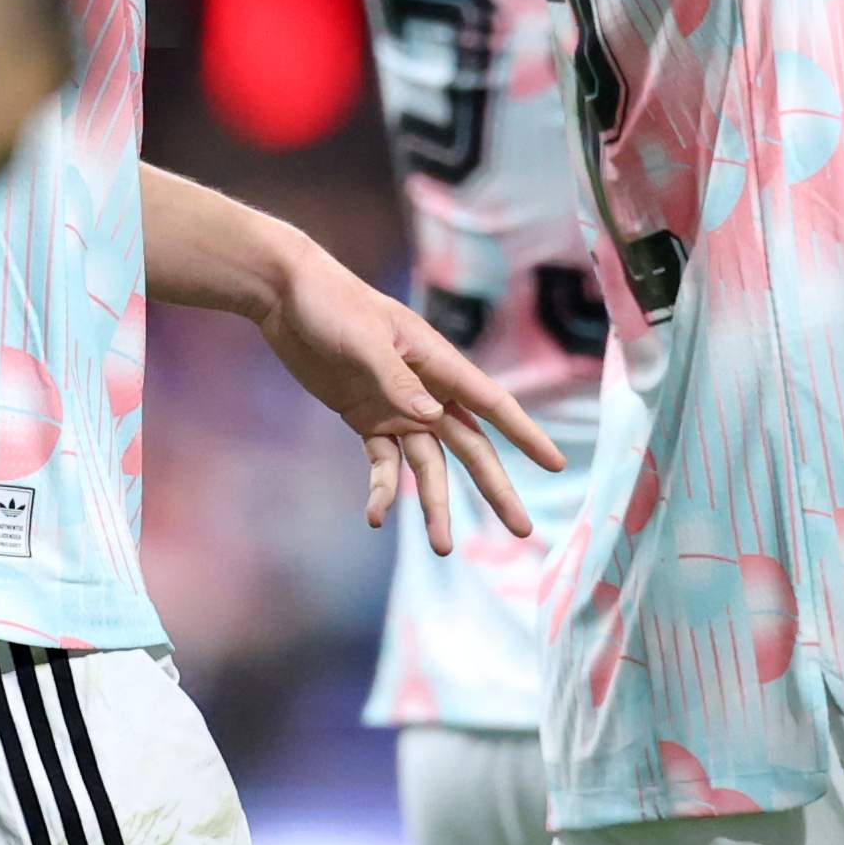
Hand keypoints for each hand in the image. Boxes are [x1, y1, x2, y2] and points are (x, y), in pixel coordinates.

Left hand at [260, 252, 560, 550]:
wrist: (287, 296)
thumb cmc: (332, 303)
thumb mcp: (363, 339)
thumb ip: (396, 378)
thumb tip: (433, 417)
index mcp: (437, 363)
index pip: (492, 404)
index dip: (525, 435)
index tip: (556, 464)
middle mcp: (427, 391)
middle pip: (470, 447)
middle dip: (495, 488)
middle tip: (521, 529)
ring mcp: (398, 408)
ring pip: (428, 466)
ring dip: (435, 506)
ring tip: (443, 548)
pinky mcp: (367, 420)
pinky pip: (383, 464)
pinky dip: (382, 491)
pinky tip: (376, 517)